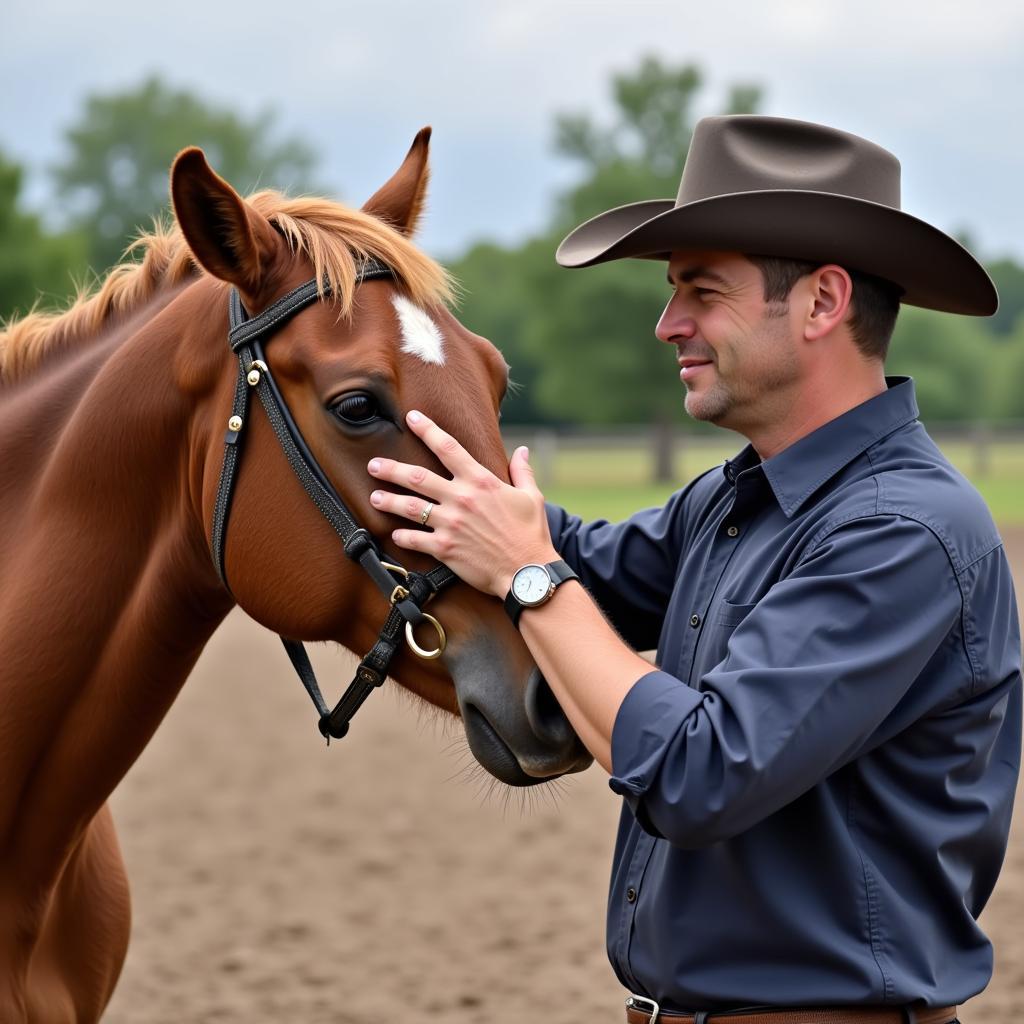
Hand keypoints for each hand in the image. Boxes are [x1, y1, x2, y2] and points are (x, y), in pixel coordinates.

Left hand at [367, 410, 557, 596]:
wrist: (527, 572)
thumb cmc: (531, 534)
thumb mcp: (531, 497)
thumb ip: (522, 472)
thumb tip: (521, 450)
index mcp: (480, 481)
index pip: (448, 447)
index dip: (427, 430)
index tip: (411, 418)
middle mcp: (461, 498)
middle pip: (417, 477)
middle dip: (391, 469)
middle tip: (373, 465)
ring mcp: (450, 524)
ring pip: (410, 507)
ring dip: (389, 501)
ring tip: (374, 497)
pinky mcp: (445, 548)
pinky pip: (415, 540)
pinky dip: (403, 537)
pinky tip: (395, 534)